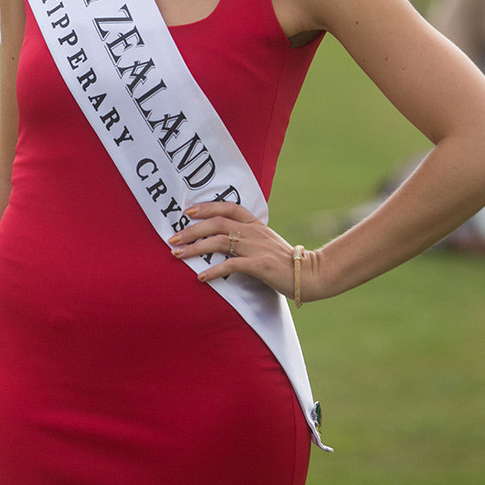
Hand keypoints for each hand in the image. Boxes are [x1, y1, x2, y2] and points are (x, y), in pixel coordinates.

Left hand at [169, 202, 304, 299]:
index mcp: (255, 224)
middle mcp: (254, 232)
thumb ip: (247, 237)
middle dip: (191, 230)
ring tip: (178, 255)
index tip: (187, 212)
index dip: (207, 207)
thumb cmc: (285, 260)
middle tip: (173, 238)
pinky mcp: (259, 265)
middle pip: (217, 223)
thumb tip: (223, 239)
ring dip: (195, 248)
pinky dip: (214, 271)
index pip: (229, 207)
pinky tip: (201, 277)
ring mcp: (256, 247)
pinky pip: (231, 265)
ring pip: (219, 241)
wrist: (311, 274)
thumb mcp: (266, 241)